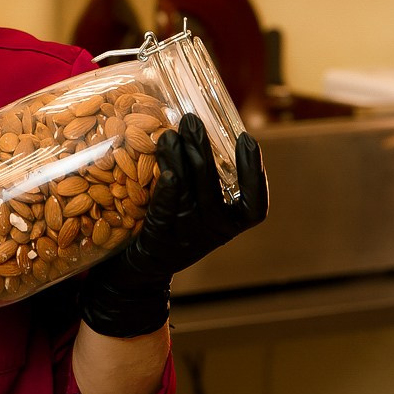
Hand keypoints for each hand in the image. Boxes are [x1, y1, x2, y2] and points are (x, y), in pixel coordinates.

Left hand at [79, 113, 268, 337]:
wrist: (138, 272)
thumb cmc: (168, 228)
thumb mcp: (193, 209)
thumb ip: (199, 179)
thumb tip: (194, 128)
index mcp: (228, 225)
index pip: (255, 203)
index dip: (254, 171)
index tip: (247, 138)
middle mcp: (212, 233)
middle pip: (214, 188)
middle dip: (203, 150)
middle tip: (192, 121)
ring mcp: (186, 238)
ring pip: (189, 194)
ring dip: (180, 160)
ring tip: (170, 134)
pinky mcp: (159, 240)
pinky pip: (166, 211)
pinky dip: (168, 190)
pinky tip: (166, 170)